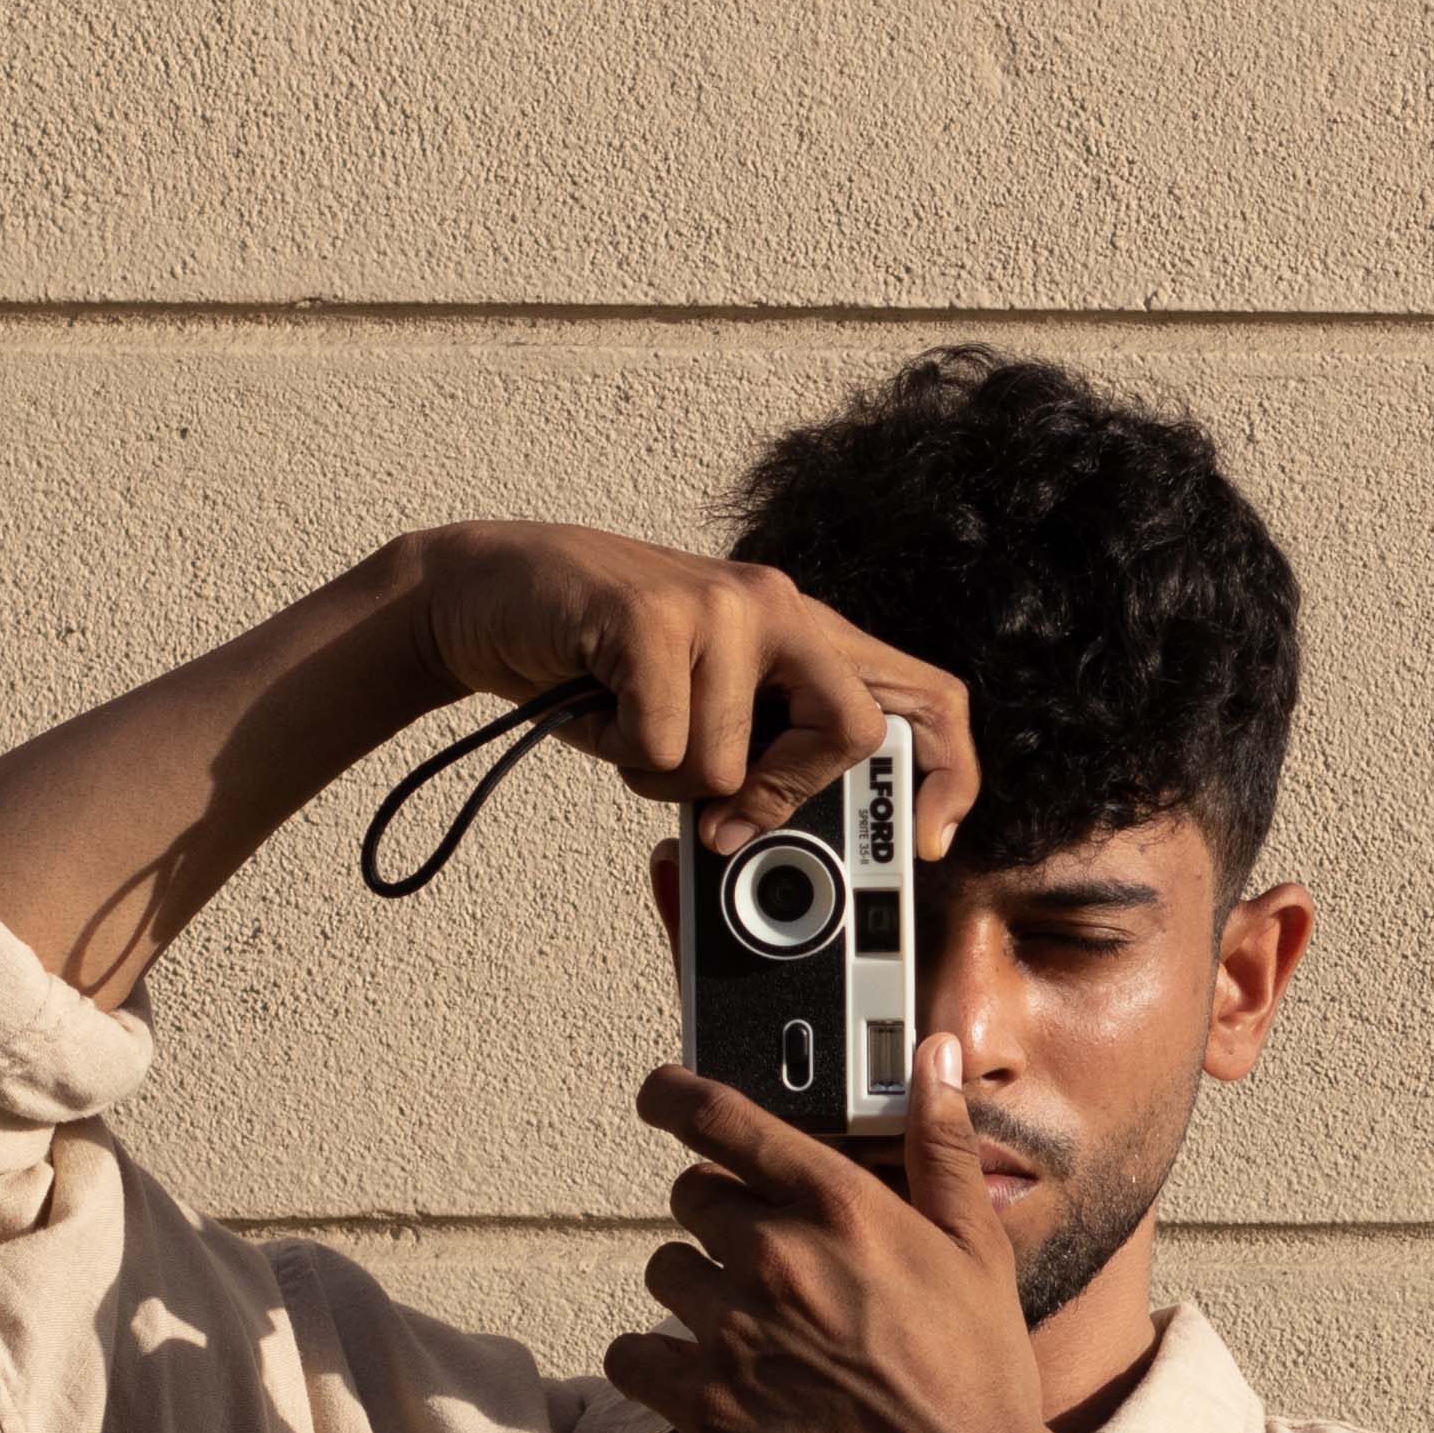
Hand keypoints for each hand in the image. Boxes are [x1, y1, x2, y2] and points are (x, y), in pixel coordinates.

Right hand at [419, 520, 977, 858]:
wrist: (483, 590)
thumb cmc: (594, 663)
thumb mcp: (697, 710)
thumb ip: (759, 758)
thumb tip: (784, 838)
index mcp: (805, 631)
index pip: (927, 696)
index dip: (950, 774)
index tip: (929, 842)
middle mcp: (779, 605)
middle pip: (851, 734)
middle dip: (778, 792)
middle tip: (716, 805)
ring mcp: (723, 604)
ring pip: (729, 764)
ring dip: (661, 773)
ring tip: (627, 721)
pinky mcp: (657, 617)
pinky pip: (664, 747)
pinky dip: (619, 754)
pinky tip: (599, 706)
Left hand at [604, 1041, 1059, 1432]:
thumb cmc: (979, 1375)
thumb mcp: (977, 1249)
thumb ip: (940, 1145)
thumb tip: (935, 1057)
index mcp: (841, 1206)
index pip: (724, 1121)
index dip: (677, 1097)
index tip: (659, 1094)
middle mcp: (777, 1256)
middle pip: (691, 1197)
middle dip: (722, 1220)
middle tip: (768, 1263)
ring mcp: (734, 1331)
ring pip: (664, 1272)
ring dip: (696, 1292)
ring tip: (754, 1329)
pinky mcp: (706, 1405)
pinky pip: (632, 1354)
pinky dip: (655, 1362)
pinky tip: (705, 1376)